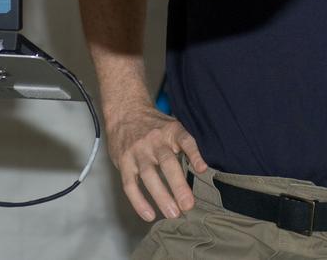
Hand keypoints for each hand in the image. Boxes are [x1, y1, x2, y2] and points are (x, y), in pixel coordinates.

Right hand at [107, 105, 208, 221]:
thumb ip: (184, 146)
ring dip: (161, 197)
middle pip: (167, 163)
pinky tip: (149, 215)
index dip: (194, 154)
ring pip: (148, 175)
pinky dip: (139, 201)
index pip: (185, 140)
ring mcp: (137, 151)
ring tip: (173, 214)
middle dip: (178, 185)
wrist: (125, 112)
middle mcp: (154, 140)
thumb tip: (202, 170)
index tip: (202, 170)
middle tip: (188, 205)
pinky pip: (130, 184)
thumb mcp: (172, 127)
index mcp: (170, 130)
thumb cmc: (154, 125)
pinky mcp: (123, 162)